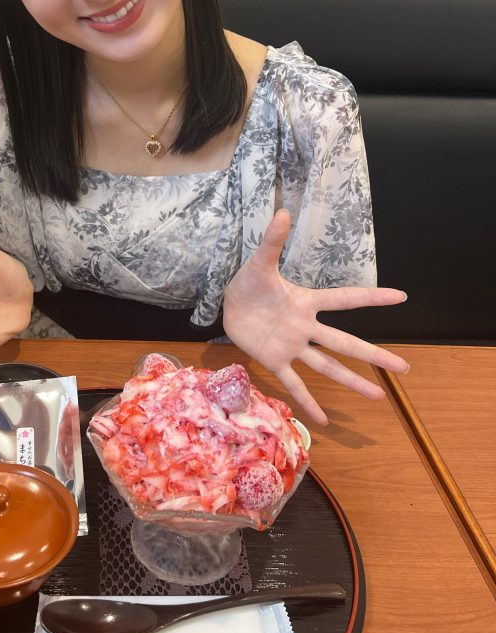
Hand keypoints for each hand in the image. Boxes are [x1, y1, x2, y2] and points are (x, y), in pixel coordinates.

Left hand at [222, 209, 408, 424]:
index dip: (371, 298)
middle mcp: (306, 328)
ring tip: (378, 397)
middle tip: (404, 368)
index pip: (345, 299)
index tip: (401, 296)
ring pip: (327, 367)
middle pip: (345, 343)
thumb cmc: (248, 283)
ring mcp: (293, 347)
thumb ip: (272, 242)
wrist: (227, 304)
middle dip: (374, 355)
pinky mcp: (275, 361)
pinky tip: (324, 420)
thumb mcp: (258, 263)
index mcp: (306, 302)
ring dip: (352, 382)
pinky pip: (294, 384)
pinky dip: (307, 402)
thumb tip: (282, 212)